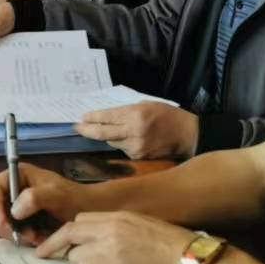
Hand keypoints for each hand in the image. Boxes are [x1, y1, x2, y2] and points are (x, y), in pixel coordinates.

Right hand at [0, 163, 84, 245]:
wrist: (90, 211)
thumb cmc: (74, 197)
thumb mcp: (56, 194)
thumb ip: (35, 198)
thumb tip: (14, 211)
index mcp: (17, 176)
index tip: (3, 222)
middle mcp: (13, 190)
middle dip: (7, 224)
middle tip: (24, 235)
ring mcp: (17, 206)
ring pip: (3, 223)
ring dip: (17, 233)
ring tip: (37, 237)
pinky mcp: (23, 220)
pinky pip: (14, 232)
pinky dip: (25, 238)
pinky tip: (40, 238)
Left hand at [38, 211, 195, 263]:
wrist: (190, 258)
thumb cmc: (172, 248)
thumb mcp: (141, 228)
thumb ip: (117, 231)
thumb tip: (98, 245)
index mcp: (118, 216)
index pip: (81, 219)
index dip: (67, 233)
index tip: (55, 242)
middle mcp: (110, 225)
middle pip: (69, 232)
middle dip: (54, 245)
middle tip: (42, 256)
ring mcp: (110, 243)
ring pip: (76, 256)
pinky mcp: (112, 262)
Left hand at [75, 101, 198, 160]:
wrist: (187, 135)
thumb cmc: (167, 115)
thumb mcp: (146, 104)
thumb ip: (126, 111)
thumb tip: (106, 116)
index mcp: (135, 115)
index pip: (106, 117)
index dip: (92, 118)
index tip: (82, 118)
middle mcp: (133, 132)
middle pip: (103, 133)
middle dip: (87, 130)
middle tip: (77, 128)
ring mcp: (136, 147)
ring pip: (111, 142)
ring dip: (105, 137)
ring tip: (99, 132)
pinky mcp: (139, 158)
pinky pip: (122, 150)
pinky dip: (120, 144)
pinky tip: (124, 139)